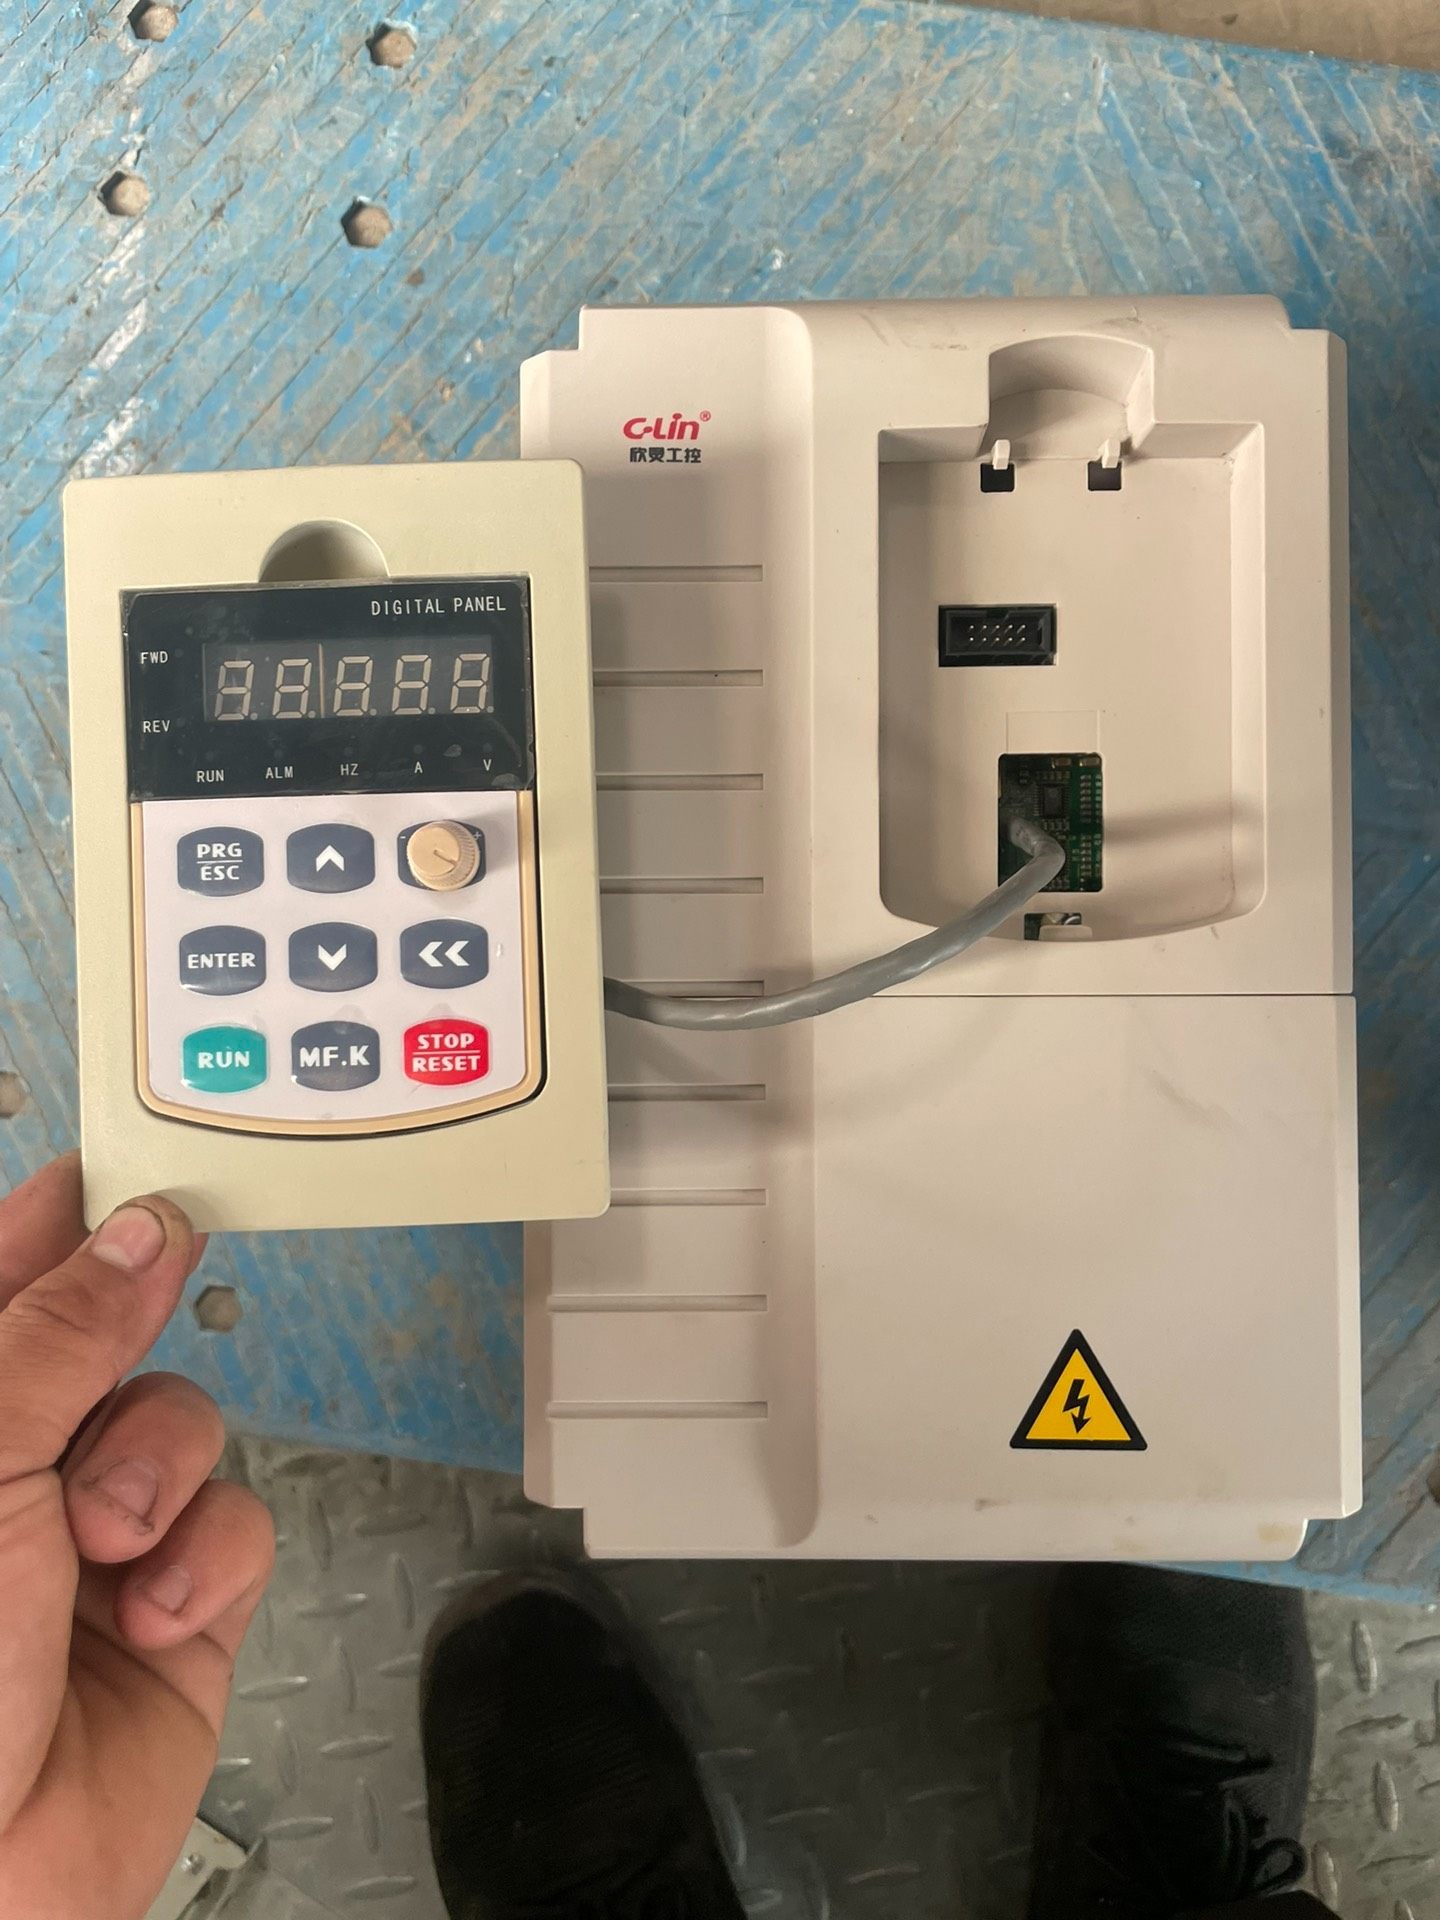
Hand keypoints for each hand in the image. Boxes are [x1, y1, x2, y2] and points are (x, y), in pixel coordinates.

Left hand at [0, 1154, 274, 1919]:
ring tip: (107, 1537)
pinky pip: (237, 1520)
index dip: (50, 1220)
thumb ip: (55, 1335)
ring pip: (184, 1420)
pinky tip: (151, 1604)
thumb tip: (129, 1231)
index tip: (115, 1151)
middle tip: (159, 1278)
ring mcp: (93, 1543)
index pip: (1, 1289)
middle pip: (106, 1341)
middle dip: (122, 1344)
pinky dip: (206, 1555)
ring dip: (160, 1468)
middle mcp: (9, 1478)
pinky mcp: (176, 1607)